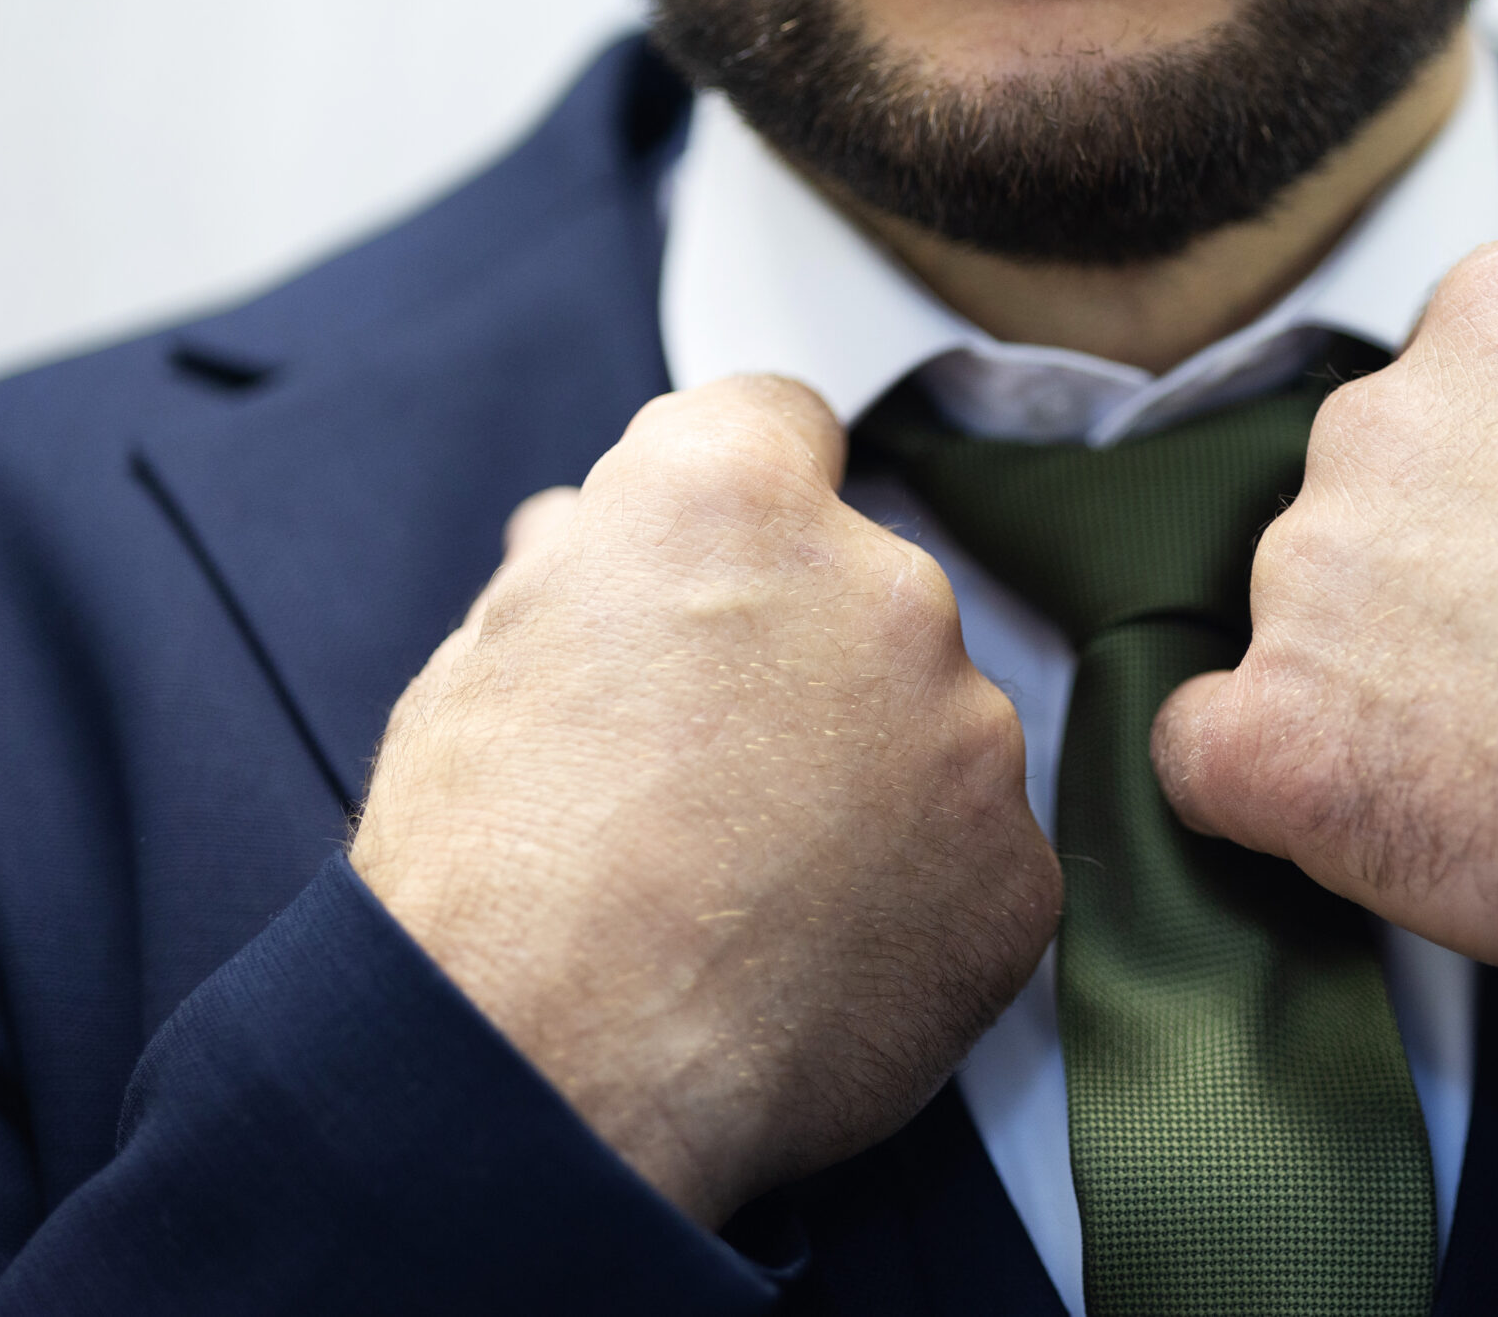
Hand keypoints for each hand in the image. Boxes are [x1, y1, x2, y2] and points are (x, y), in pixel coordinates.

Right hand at [347, 377, 1060, 1225]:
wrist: (552, 1073)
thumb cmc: (491, 871)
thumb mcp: (479, 669)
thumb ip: (576, 573)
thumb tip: (587, 537)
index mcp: (733, 499)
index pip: (778, 423)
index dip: (741, 501)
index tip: (720, 575)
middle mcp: (882, 582)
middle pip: (866, 588)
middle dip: (808, 659)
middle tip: (714, 776)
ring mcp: (970, 727)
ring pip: (933, 726)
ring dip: (873, 781)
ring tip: (756, 891)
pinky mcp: (1019, 868)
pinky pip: (976, 859)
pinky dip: (918, 899)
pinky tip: (817, 959)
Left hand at [1153, 241, 1497, 1020]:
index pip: (1441, 393)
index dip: (1496, 501)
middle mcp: (1378, 417)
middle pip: (1356, 506)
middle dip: (1424, 592)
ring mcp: (1307, 570)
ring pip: (1294, 628)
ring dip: (1363, 693)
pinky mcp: (1268, 724)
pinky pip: (1207, 752)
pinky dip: (1273, 791)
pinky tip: (1375, 820)